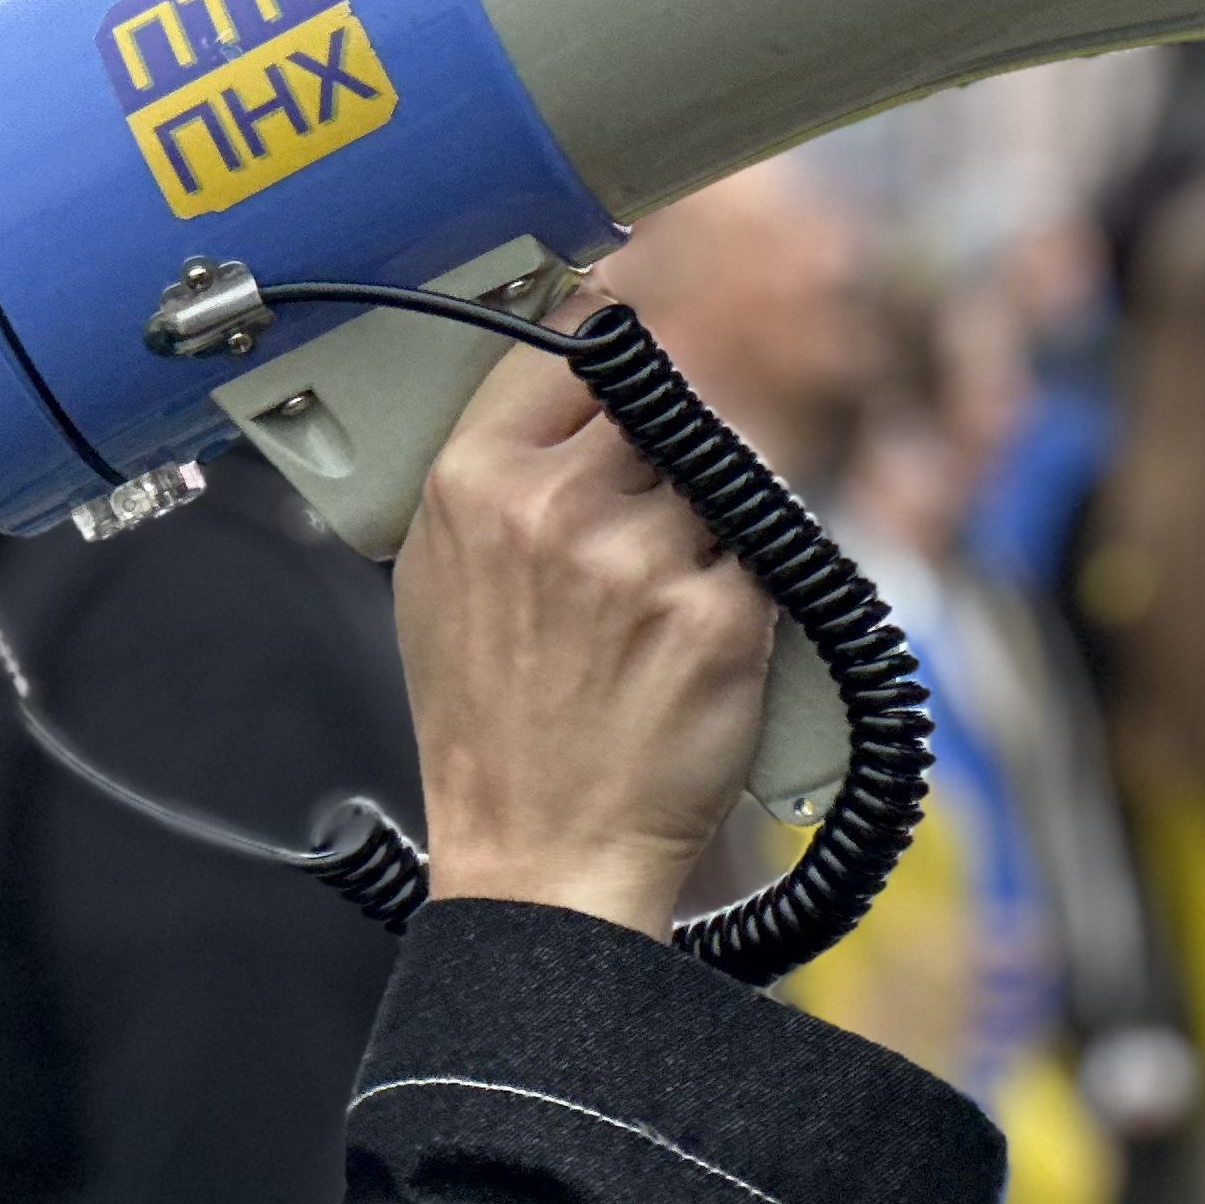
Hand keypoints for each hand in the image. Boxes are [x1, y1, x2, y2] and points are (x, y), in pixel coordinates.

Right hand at [390, 298, 776, 937]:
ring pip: (720, 477)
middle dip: (671, 452)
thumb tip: (565, 381)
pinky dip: (747, 587)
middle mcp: (556, 506)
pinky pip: (764, 553)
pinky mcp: (722, 614)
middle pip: (660, 405)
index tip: (644, 359)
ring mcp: (643, 557)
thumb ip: (496, 472)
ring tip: (661, 604)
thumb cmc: (490, 724)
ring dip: (711, 524)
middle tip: (656, 517)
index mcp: (475, 483)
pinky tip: (694, 644)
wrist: (541, 851)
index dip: (618, 357)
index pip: (572, 352)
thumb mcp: (440, 575)